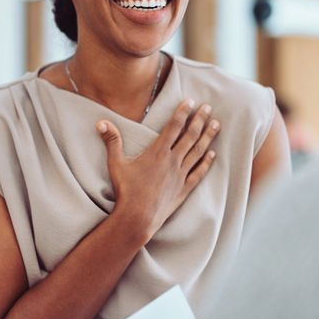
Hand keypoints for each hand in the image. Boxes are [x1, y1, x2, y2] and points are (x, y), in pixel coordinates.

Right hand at [98, 100, 219, 240]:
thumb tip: (101, 122)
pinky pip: (198, 173)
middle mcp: (172, 161)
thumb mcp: (116, 164)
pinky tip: (213, 154)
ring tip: (216, 125)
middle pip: (190, 135)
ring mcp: (180, 175)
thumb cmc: (126, 190)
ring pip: (198, 151)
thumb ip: (111, 141)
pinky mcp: (183, 189)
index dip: (182, 112)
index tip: (190, 101)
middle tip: (208, 107)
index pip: (174, 126)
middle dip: (200, 119)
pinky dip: (207, 163)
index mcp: (157, 152)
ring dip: (208, 137)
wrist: (138, 217)